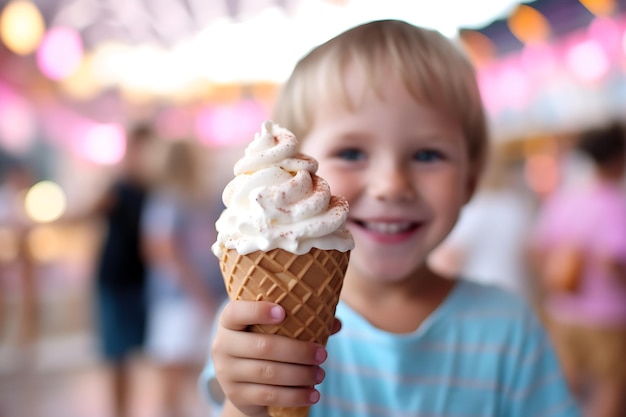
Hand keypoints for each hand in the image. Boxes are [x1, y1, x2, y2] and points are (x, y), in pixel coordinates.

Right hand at [212, 300, 328, 416]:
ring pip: (268, 373)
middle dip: (298, 352)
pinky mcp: (236, 395)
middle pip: (263, 347)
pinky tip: (312, 394)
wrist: (243, 381)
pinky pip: (268, 395)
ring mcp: (226, 373)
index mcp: (229, 321)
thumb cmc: (264, 343)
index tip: (283, 312)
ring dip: (300, 375)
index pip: (236, 312)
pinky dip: (294, 396)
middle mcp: (222, 345)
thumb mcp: (274, 330)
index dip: (257, 311)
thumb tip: (335, 323)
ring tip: (321, 374)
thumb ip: (301, 321)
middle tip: (323, 354)